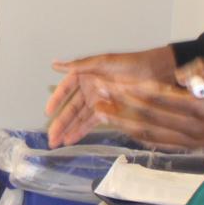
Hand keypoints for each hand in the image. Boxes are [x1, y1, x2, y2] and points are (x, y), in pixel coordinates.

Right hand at [46, 47, 175, 145]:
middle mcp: (89, 88)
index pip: (65, 89)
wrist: (155, 73)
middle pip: (71, 108)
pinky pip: (93, 122)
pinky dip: (82, 131)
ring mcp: (99, 101)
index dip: (56, 100)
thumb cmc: (129, 64)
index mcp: (85, 74)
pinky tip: (72, 140)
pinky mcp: (110, 111)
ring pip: (80, 118)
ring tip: (57, 142)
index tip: (48, 112)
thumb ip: (79, 65)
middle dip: (60, 123)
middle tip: (50, 137)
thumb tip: (55, 65)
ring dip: (69, 130)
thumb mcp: (102, 62)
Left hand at [86, 58, 203, 152]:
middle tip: (98, 96)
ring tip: (101, 113)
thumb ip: (202, 70)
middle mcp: (192, 128)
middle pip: (148, 117)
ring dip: (123, 123)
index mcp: (199, 108)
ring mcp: (190, 140)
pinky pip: (159, 143)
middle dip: (120, 106)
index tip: (114, 83)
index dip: (133, 91)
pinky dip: (139, 136)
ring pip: (149, 133)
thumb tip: (177, 74)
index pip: (158, 98)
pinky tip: (123, 129)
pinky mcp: (190, 146)